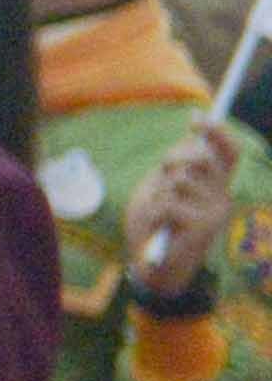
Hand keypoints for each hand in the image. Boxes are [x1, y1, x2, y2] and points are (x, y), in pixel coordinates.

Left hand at [134, 119, 241, 305]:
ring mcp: (217, 212)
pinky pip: (168, 202)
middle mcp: (223, 197)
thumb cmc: (155, 221)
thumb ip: (180, 163)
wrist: (152, 263)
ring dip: (158, 193)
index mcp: (215, 185)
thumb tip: (193, 132)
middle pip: (199, 158)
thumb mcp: (164, 185)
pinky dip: (154, 211)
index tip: (195, 117)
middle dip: (172, 160)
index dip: (217, 132)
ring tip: (159, 212)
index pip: (229, 153)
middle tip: (162, 178)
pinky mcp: (205, 227)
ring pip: (179, 179)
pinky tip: (160, 227)